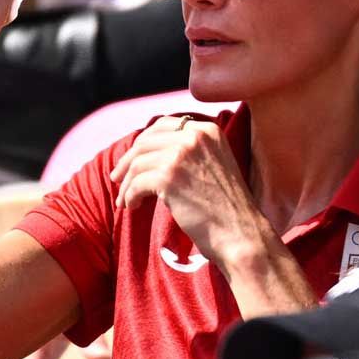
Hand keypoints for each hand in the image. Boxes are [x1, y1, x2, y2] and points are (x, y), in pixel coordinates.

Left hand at [109, 115, 268, 264]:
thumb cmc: (227, 207)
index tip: (133, 159)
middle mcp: (194, 135)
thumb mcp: (215, 164)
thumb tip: (149, 151)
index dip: (144, 142)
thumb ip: (190, 150)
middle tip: (117, 179)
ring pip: (138, 163)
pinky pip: (137, 182)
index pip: (164, 125)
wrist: (241, 233)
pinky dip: (130, 195)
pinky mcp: (169, 176)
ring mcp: (181, 154)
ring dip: (127, 183)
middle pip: (146, 142)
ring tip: (125, 200)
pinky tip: (132, 206)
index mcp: (207, 129)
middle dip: (127, 161)